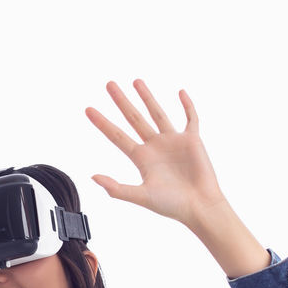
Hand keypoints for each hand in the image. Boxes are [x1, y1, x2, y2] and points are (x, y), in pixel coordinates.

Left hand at [85, 79, 227, 226]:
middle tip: (109, 85)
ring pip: (157, 113)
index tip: (88, 109)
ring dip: (147, 97)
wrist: (199, 206)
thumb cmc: (172, 205)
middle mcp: (154, 146)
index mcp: (141, 158)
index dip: (102, 123)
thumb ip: (117, 188)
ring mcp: (173, 141)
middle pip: (134, 118)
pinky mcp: (192, 140)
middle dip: (121, 102)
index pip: (117, 136)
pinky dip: (187, 105)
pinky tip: (180, 92)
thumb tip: (93, 177)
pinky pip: (190, 118)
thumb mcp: (141, 196)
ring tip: (136, 81)